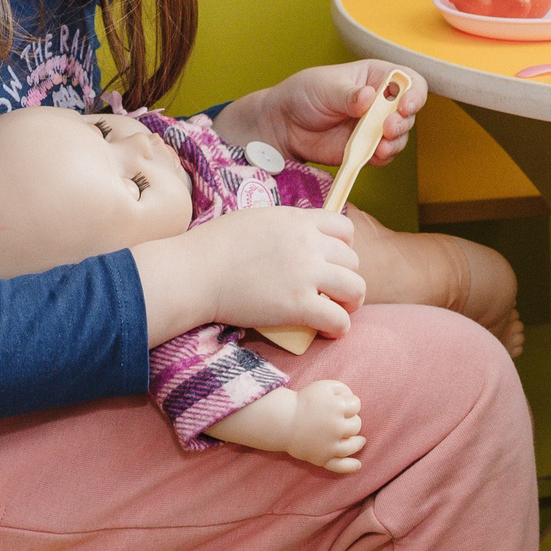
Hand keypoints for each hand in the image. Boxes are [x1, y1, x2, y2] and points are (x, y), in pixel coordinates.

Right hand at [132, 204, 362, 342]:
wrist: (194, 272)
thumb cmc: (212, 247)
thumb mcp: (255, 221)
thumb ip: (281, 228)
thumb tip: (291, 239)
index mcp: (297, 219)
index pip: (345, 227)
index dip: (344, 247)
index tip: (333, 262)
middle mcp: (308, 242)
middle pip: (353, 260)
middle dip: (346, 277)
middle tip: (333, 293)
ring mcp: (306, 273)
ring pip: (355, 288)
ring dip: (350, 302)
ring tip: (338, 312)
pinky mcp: (299, 304)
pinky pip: (339, 319)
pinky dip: (339, 328)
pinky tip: (328, 331)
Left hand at [226, 60, 419, 169]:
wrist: (283, 125)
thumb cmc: (304, 94)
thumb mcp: (325, 87)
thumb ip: (348, 94)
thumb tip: (369, 96)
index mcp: (376, 76)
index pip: (409, 81)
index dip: (414, 93)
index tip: (405, 106)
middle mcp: (381, 101)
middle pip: (409, 112)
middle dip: (402, 122)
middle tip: (386, 128)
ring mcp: (375, 126)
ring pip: (400, 136)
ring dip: (395, 142)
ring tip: (380, 147)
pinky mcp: (366, 148)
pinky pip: (384, 155)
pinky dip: (382, 157)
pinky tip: (373, 156)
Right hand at [284, 379, 365, 472]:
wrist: (283, 421)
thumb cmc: (303, 401)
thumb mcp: (323, 386)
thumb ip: (342, 388)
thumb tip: (353, 399)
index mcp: (337, 407)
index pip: (356, 405)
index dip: (352, 403)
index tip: (345, 404)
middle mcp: (336, 427)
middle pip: (356, 425)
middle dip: (352, 420)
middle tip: (343, 420)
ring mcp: (330, 444)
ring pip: (352, 445)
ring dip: (358, 442)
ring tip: (360, 441)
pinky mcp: (322, 457)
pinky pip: (339, 465)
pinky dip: (350, 466)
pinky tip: (358, 465)